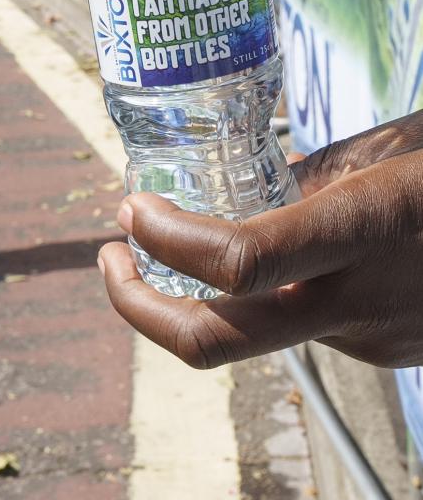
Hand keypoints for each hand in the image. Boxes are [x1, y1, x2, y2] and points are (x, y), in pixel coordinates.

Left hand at [98, 112, 422, 368]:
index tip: (130, 207)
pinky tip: (289, 248)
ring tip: (185, 228)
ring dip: (207, 288)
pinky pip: (309, 323)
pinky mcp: (386, 353)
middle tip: (107, 253)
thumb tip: (241, 181)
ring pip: (261, 325)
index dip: (166, 244)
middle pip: (219, 342)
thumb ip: (314, 173)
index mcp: (366, 228)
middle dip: (139, 306)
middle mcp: (361, 299)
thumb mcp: (391, 146)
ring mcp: (374, 339)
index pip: (240, 262)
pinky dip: (276, 291)